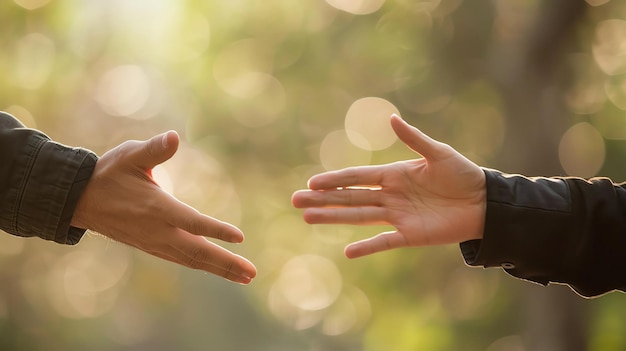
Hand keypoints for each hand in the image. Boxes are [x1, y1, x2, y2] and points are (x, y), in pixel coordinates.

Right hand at [71, 131, 256, 283]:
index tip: (240, 237)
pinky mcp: (152, 247)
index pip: (191, 222)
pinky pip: (182, 259)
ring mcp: (155, 242)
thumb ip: (154, 149)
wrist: (80, 200)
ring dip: (219, 269)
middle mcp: (158, 230)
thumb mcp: (130, 155)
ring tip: (245, 276)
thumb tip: (173, 136)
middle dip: (226, 263)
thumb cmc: (109, 173)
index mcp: (156, 207)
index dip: (216, 230)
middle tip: (252, 272)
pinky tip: (218, 268)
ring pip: (192, 260)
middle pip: (197, 251)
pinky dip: (202, 265)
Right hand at [292, 114, 485, 257]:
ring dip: (334, 217)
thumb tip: (391, 119)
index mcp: (393, 175)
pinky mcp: (410, 235)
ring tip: (308, 218)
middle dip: (323, 199)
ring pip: (358, 216)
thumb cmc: (463, 174)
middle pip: (349, 197)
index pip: (357, 177)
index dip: (334, 179)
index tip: (312, 182)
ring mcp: (397, 216)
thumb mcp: (438, 153)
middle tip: (296, 200)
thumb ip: (414, 139)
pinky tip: (348, 252)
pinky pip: (384, 242)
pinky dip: (367, 247)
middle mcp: (389, 196)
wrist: (484, 203)